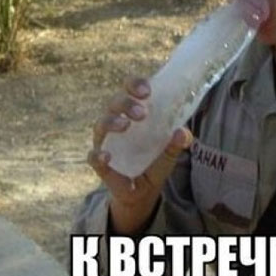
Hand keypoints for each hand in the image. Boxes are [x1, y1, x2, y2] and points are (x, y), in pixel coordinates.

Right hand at [87, 76, 192, 233]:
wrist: (145, 190)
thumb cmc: (156, 159)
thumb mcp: (171, 150)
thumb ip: (178, 140)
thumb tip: (183, 133)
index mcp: (135, 111)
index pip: (130, 88)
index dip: (136, 84)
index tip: (147, 91)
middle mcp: (117, 120)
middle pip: (115, 102)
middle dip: (127, 103)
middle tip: (142, 113)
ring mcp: (106, 140)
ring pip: (101, 123)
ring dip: (112, 122)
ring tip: (125, 125)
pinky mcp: (100, 162)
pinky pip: (93, 156)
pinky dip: (98, 155)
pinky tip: (107, 156)